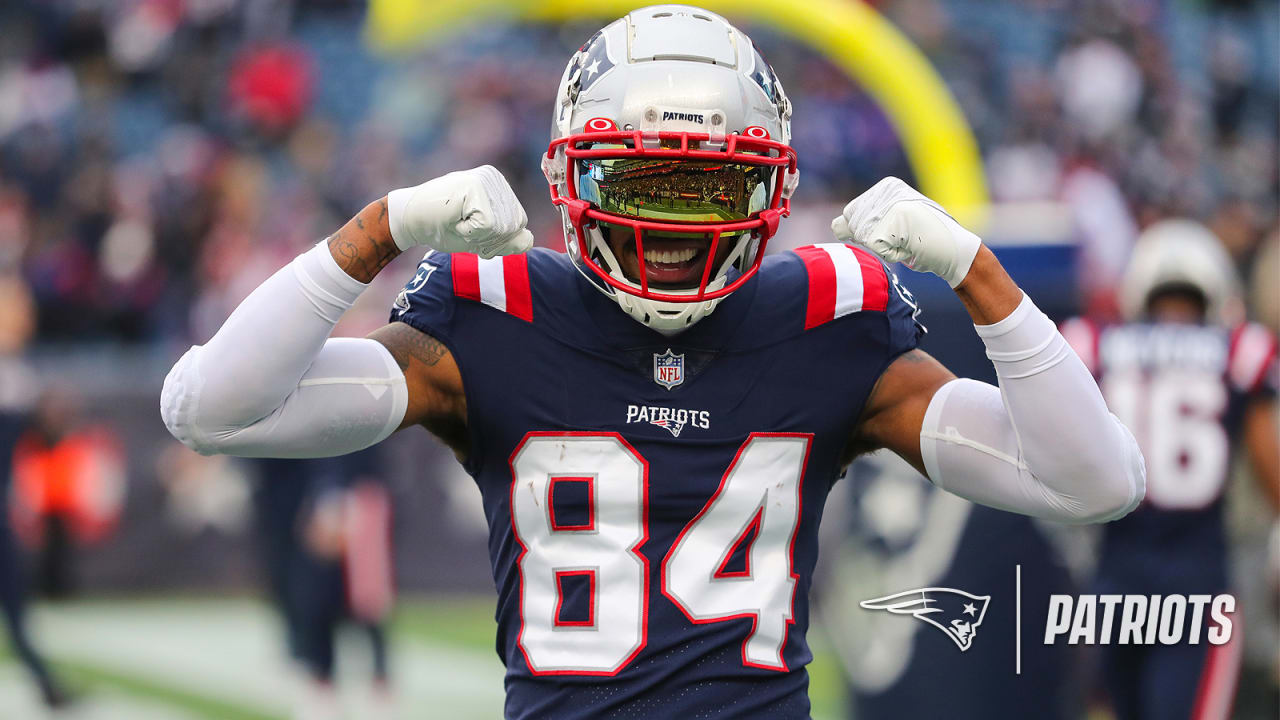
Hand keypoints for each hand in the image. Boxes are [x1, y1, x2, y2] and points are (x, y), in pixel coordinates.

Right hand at [387, 165, 534, 257]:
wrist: (408, 219)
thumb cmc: (442, 227)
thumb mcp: (481, 238)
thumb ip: (506, 241)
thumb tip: (529, 239)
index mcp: (499, 187)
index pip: (518, 224)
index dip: (496, 238)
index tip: (470, 228)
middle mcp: (495, 178)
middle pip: (513, 226)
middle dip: (488, 238)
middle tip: (461, 225)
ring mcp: (485, 179)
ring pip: (502, 227)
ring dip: (478, 236)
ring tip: (457, 221)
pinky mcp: (474, 187)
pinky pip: (488, 226)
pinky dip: (470, 232)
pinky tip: (454, 219)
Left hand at [831, 177, 980, 287]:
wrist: (956, 250)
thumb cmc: (923, 239)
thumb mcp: (892, 223)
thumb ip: (864, 221)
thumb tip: (835, 226)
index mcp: (887, 186)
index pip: (852, 213)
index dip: (868, 230)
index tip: (896, 229)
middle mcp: (888, 190)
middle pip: (854, 224)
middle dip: (873, 238)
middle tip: (903, 236)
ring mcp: (891, 204)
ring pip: (863, 236)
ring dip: (883, 247)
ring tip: (907, 240)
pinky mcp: (894, 221)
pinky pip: (875, 247)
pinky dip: (891, 254)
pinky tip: (910, 246)